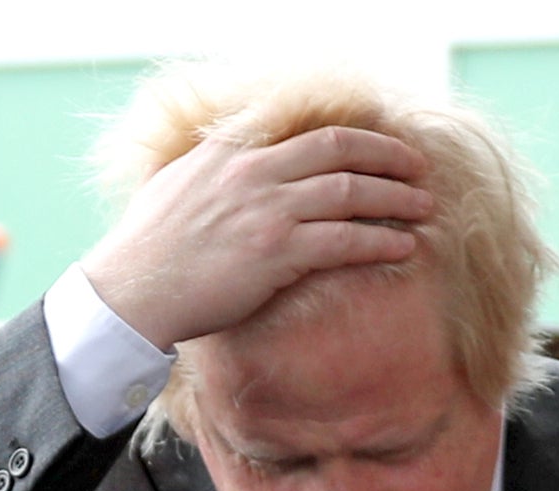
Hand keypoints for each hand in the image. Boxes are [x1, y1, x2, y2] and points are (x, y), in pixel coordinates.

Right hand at [81, 126, 432, 351]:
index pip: (307, 131)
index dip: (353, 137)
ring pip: (351, 193)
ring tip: (424, 208)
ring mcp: (269, 210)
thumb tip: (227, 168)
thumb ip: (213, 171)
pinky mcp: (277, 253)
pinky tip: (403, 247)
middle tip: (417, 168)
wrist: (134, 290)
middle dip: (387, 157)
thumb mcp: (176, 186)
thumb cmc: (149, 249)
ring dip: (395, 199)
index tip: (381, 145)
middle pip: (340, 151)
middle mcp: (256, 171)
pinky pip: (344, 241)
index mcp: (233, 151)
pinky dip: (380, 241)